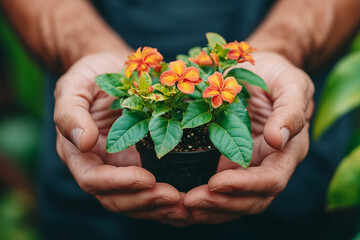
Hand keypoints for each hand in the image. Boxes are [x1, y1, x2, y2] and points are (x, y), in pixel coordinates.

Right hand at [54, 52, 189, 223]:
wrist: (111, 68)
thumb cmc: (90, 75)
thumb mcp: (75, 86)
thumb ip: (71, 113)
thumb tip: (84, 142)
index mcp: (79, 152)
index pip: (93, 180)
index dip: (118, 183)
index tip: (147, 178)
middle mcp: (100, 165)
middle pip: (116, 198)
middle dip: (144, 201)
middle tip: (174, 197)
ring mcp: (122, 165)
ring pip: (136, 199)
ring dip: (159, 207)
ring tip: (186, 205)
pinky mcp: (142, 160)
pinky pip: (152, 187)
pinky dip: (167, 197)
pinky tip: (188, 197)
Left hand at [182, 52, 313, 223]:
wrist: (257, 70)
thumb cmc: (276, 74)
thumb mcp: (290, 84)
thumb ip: (290, 111)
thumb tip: (278, 140)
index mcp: (287, 151)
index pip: (271, 181)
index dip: (245, 186)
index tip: (215, 182)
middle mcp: (266, 164)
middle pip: (251, 200)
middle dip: (221, 204)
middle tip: (189, 201)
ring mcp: (245, 166)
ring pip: (232, 201)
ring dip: (208, 208)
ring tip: (181, 206)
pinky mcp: (225, 161)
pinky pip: (216, 189)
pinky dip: (201, 198)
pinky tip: (178, 198)